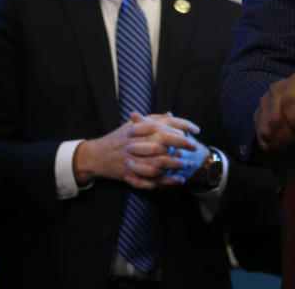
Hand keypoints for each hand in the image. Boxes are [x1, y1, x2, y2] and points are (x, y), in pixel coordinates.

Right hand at [73, 112, 199, 189]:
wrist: (98, 156)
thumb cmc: (118, 138)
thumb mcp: (133, 125)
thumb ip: (153, 119)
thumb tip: (171, 115)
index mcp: (143, 129)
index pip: (169, 125)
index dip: (186, 126)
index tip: (196, 130)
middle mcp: (142, 143)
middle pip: (169, 142)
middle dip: (185, 145)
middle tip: (195, 147)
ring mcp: (138, 159)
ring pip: (164, 162)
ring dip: (178, 164)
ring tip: (189, 164)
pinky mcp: (135, 174)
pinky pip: (155, 179)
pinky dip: (168, 180)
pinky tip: (179, 180)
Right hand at [254, 72, 294, 153]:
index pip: (290, 101)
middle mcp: (276, 89)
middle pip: (276, 120)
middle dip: (291, 138)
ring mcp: (264, 102)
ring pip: (267, 131)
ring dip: (282, 145)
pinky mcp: (257, 115)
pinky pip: (261, 137)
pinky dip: (273, 147)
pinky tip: (286, 149)